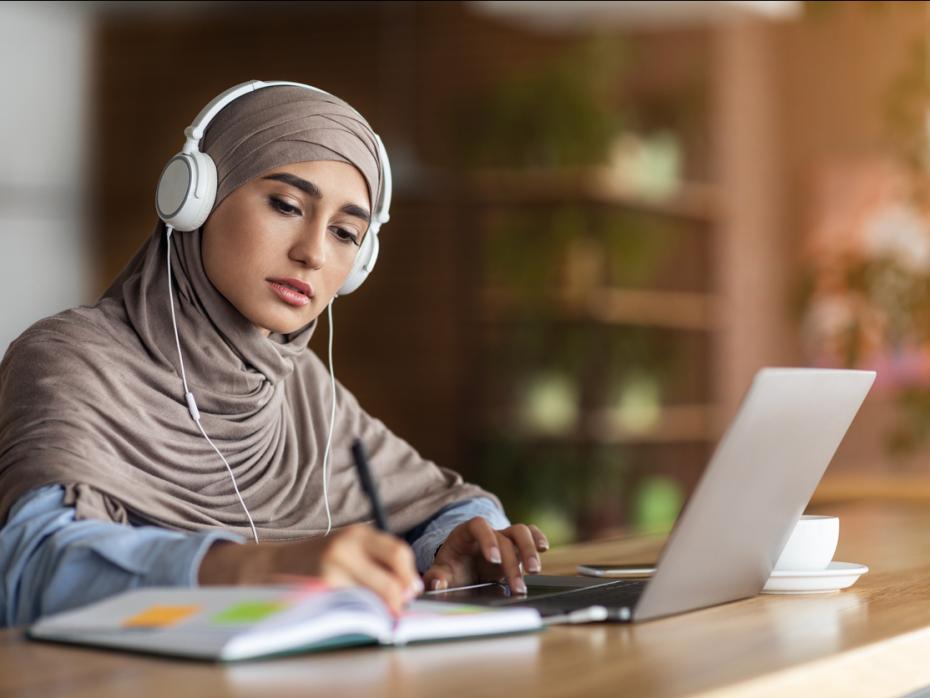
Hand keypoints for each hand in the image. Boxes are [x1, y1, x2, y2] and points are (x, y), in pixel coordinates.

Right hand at [198, 523, 422, 615]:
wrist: (269, 566)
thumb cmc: (315, 560)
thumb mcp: (346, 548)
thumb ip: (376, 560)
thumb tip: (409, 586)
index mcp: (357, 534)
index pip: (398, 552)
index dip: (409, 575)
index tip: (411, 591)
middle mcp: (345, 546)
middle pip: (391, 579)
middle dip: (400, 598)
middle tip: (399, 608)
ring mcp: (332, 569)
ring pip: (373, 597)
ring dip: (381, 609)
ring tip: (377, 613)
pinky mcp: (320, 590)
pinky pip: (352, 607)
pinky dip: (360, 614)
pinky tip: (356, 614)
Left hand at [422, 517, 548, 593]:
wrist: (462, 567)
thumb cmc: (453, 568)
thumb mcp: (442, 572)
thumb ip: (436, 577)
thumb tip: (436, 583)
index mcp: (466, 533)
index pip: (478, 525)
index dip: (487, 539)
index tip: (493, 559)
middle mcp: (488, 533)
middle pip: (504, 536)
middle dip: (512, 561)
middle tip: (517, 585)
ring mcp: (504, 538)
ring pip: (521, 532)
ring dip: (529, 550)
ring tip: (534, 571)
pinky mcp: (516, 546)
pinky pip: (530, 534)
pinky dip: (538, 538)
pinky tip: (544, 549)